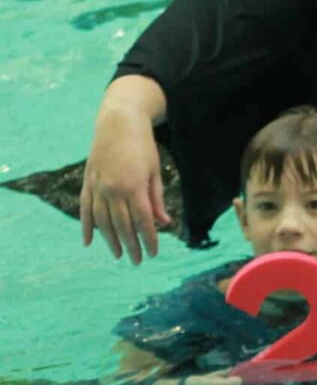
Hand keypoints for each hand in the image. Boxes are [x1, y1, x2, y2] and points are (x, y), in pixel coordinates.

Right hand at [80, 100, 170, 264]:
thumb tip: (163, 223)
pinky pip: (85, 210)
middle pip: (122, 226)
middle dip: (131, 245)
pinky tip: (89, 242)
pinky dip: (87, 227)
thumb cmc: (143, 146)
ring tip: (118, 255)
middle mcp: (112, 189)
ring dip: (110, 241)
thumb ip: (156, 199)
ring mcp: (97, 187)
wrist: (118, 123)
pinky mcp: (87, 183)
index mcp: (133, 186)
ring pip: (102, 221)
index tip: (154, 253)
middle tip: (137, 261)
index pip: (143, 221)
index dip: (148, 239)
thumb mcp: (154, 171)